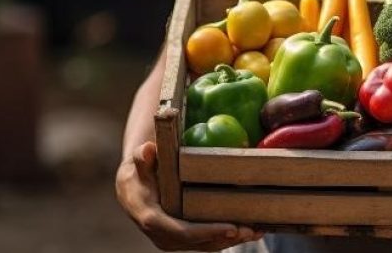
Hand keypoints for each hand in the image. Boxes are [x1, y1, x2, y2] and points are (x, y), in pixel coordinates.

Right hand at [116, 141, 262, 250]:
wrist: (135, 188)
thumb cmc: (139, 172)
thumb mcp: (139, 163)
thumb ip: (142, 158)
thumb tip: (147, 149)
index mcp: (151, 218)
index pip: (180, 231)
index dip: (206, 232)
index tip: (230, 228)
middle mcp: (163, 235)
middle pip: (198, 242)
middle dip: (226, 237)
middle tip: (251, 229)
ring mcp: (175, 240)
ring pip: (206, 245)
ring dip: (232, 240)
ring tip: (257, 230)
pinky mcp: (186, 239)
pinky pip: (209, 242)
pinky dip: (229, 237)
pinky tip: (251, 230)